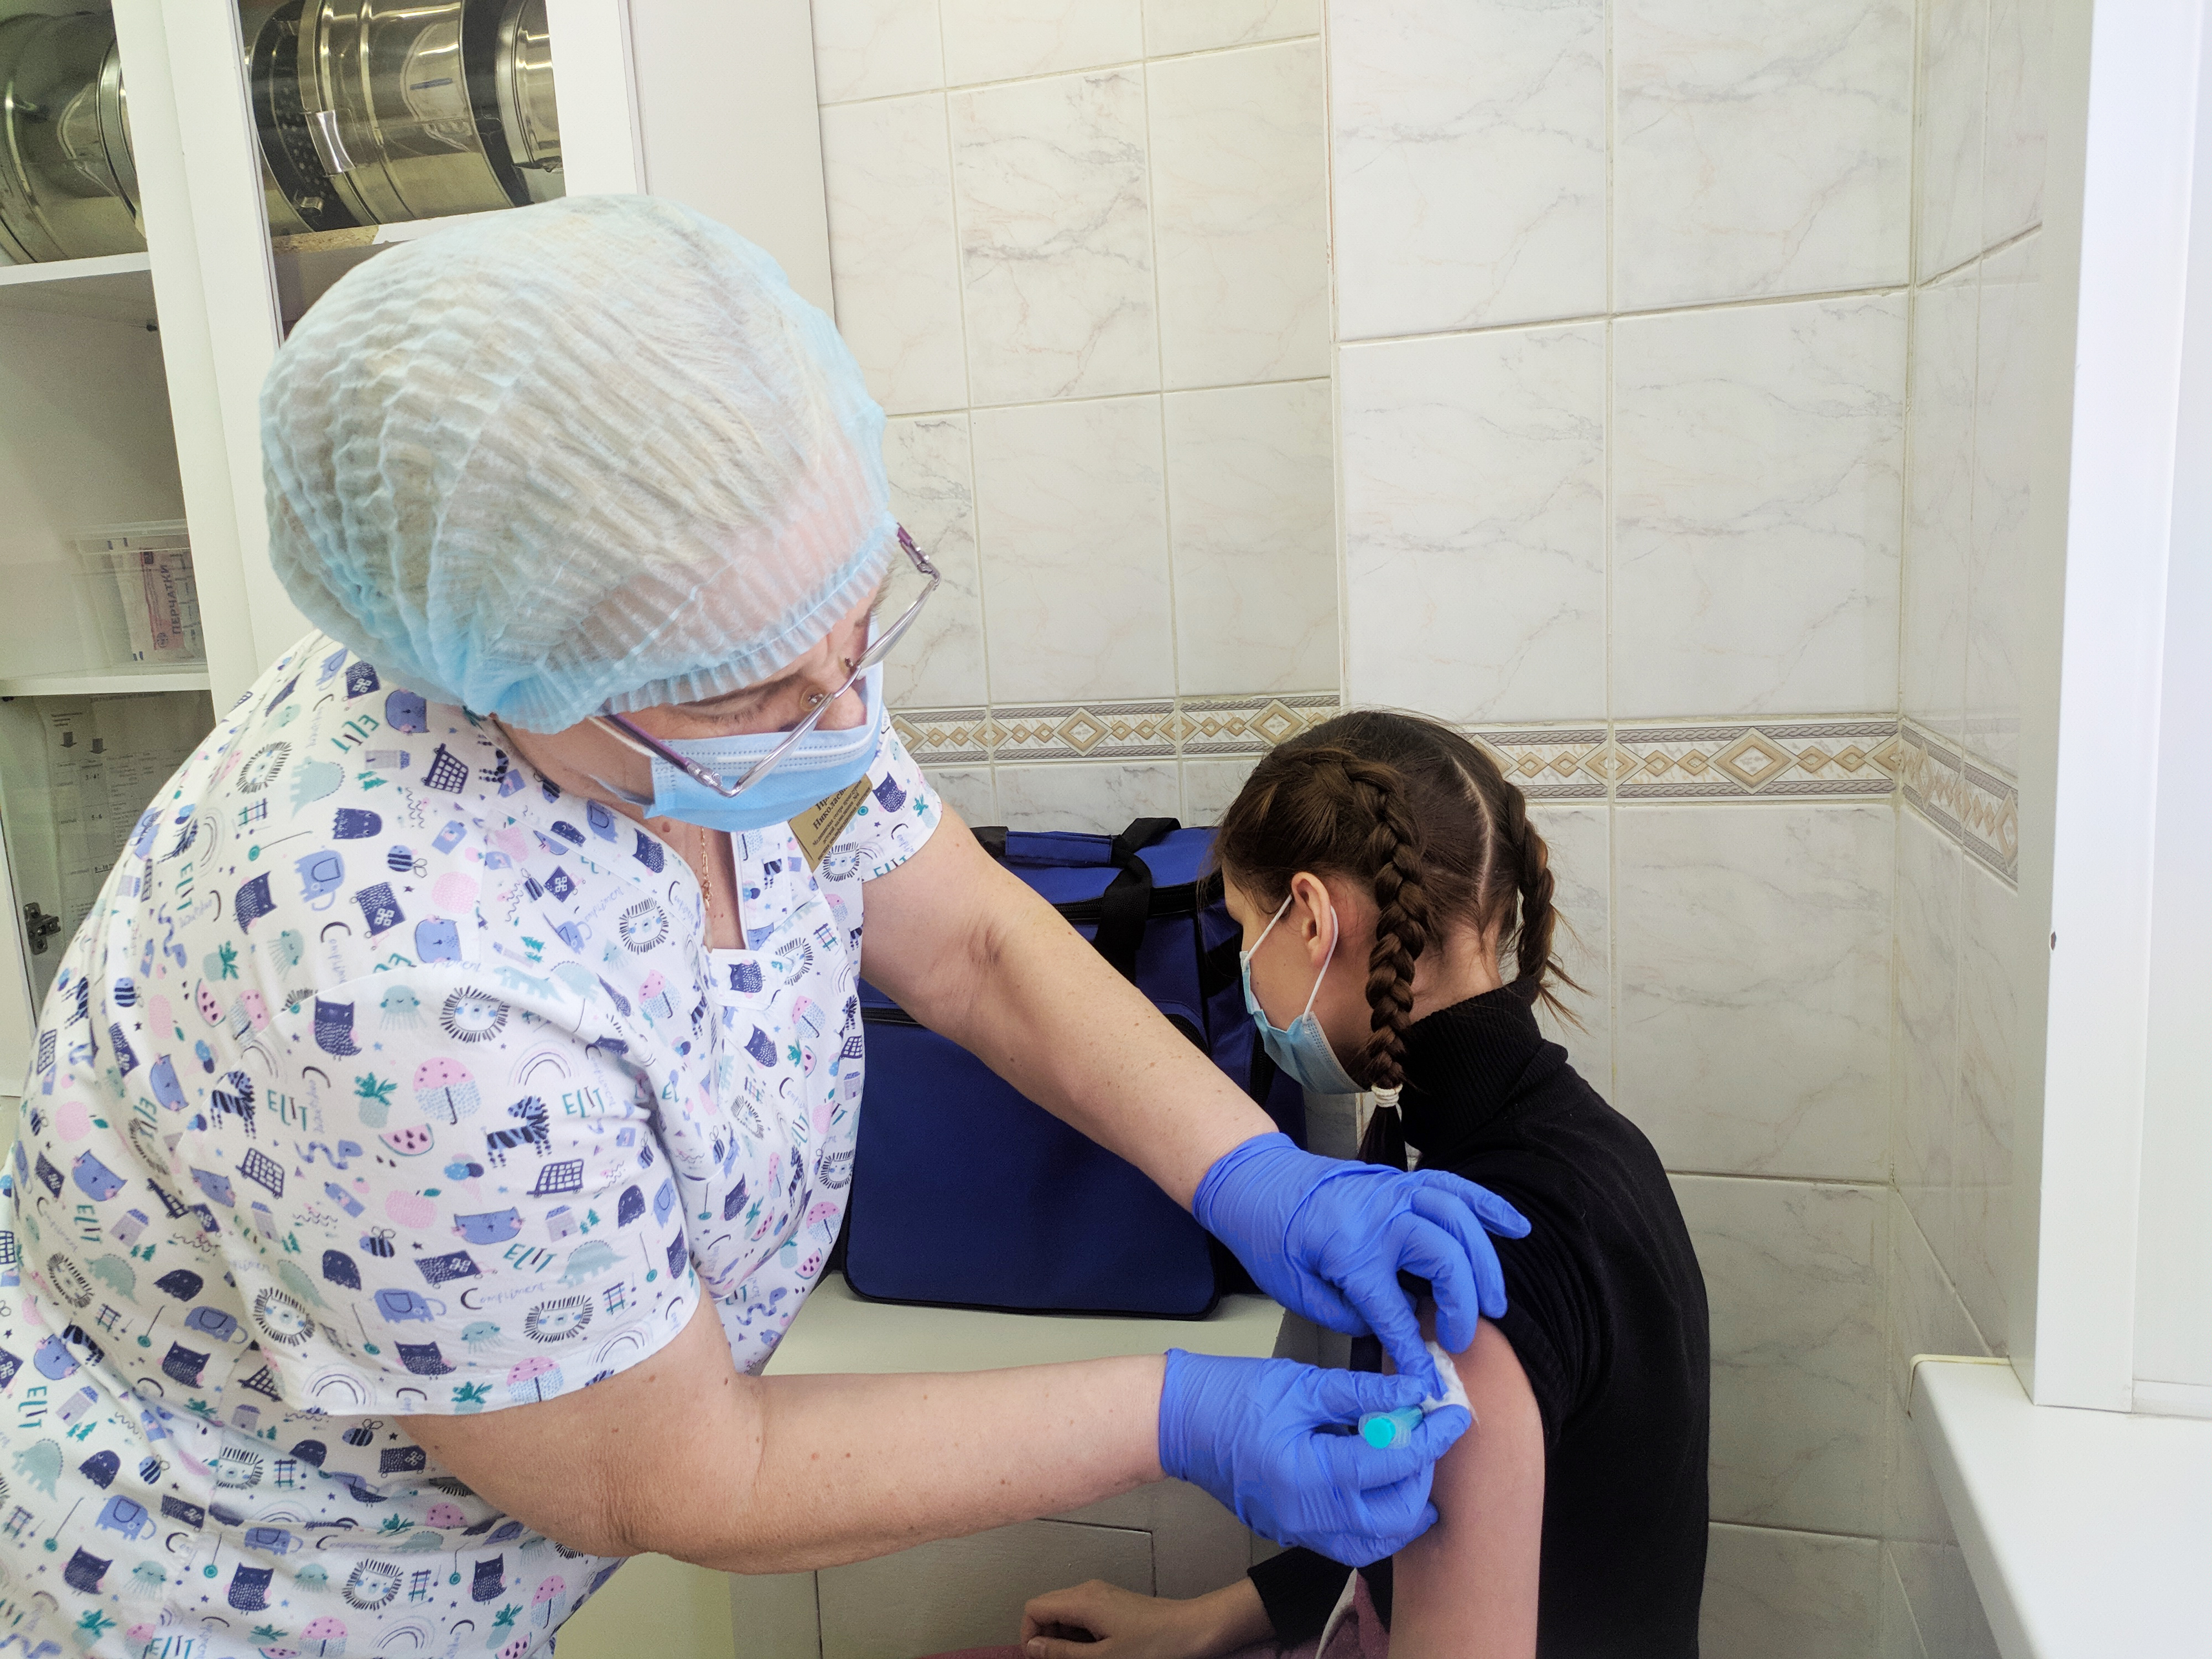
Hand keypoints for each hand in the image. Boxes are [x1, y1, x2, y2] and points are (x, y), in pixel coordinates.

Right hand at [1020, 1579, 1269, 1658]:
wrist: (1194, 1630)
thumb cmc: (1153, 1647)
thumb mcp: (1104, 1657)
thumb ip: (1063, 1652)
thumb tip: (1033, 1646)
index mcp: (1082, 1599)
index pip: (1034, 1608)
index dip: (1030, 1636)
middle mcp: (1089, 1591)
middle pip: (1049, 1609)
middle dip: (1048, 1640)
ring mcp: (1103, 1595)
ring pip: (1067, 1615)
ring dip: (1067, 1641)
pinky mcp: (1115, 1604)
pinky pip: (1085, 1616)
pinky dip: (1083, 1636)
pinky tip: (1100, 1653)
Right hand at [1157, 1349, 1470, 1564]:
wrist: (1183, 1423)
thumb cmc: (1233, 1396)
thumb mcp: (1303, 1382)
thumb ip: (1363, 1392)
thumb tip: (1414, 1391)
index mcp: (1308, 1472)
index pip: (1393, 1463)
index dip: (1433, 1437)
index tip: (1454, 1415)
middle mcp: (1306, 1514)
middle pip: (1396, 1514)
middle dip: (1424, 1474)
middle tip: (1428, 1434)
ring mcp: (1299, 1531)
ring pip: (1379, 1541)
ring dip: (1407, 1506)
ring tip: (1413, 1464)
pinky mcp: (1295, 1533)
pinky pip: (1352, 1542)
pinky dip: (1378, 1520)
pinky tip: (1381, 1485)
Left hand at [1193, 1133, 1529, 1391]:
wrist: (1254, 1181)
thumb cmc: (1268, 1237)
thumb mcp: (1293, 1291)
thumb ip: (1345, 1315)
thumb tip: (1392, 1330)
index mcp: (1348, 1250)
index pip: (1394, 1313)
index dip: (1413, 1353)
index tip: (1427, 1383)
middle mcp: (1379, 1217)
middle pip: (1443, 1259)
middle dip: (1463, 1306)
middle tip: (1461, 1341)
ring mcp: (1394, 1193)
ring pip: (1459, 1221)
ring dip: (1485, 1263)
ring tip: (1496, 1304)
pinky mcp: (1399, 1183)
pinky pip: (1454, 1188)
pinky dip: (1489, 1205)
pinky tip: (1516, 1227)